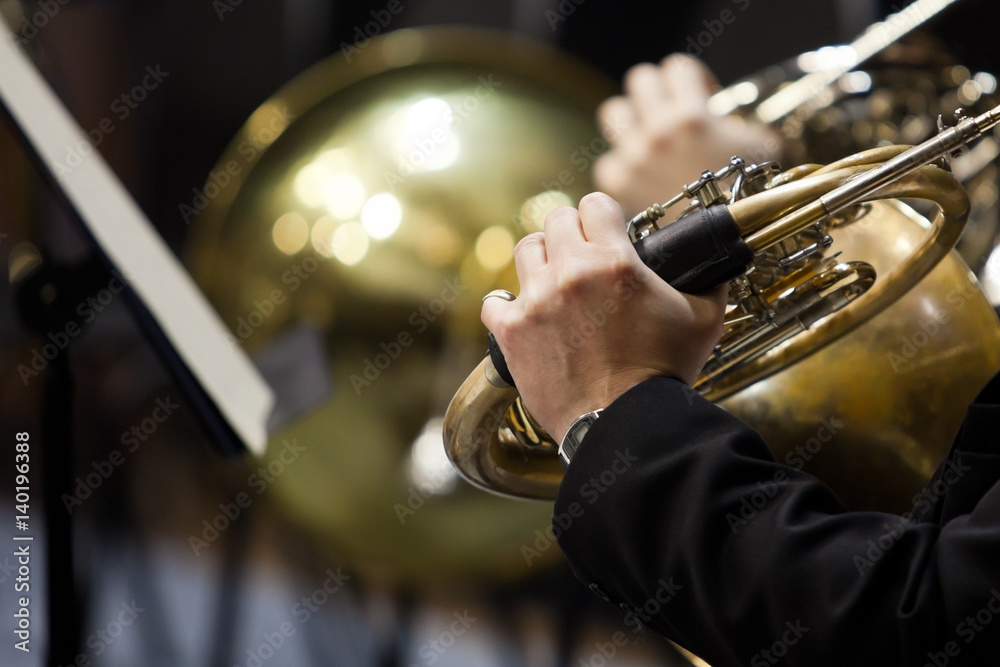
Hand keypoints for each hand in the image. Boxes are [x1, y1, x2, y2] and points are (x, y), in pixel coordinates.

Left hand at [481, 193, 726, 441]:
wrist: (624, 424)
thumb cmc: (664, 375)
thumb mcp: (703, 321)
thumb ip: (708, 284)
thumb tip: (714, 268)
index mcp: (615, 262)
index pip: (595, 203)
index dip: (603, 214)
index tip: (605, 229)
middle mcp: (570, 272)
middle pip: (555, 219)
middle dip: (570, 232)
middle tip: (580, 254)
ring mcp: (535, 300)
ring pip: (524, 250)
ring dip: (540, 259)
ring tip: (552, 279)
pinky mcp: (511, 331)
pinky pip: (494, 300)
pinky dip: (506, 305)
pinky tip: (522, 313)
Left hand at [594, 54, 782, 214]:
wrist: (721, 244)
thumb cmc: (748, 196)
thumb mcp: (762, 145)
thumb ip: (737, 120)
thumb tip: (722, 116)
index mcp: (692, 117)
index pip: (677, 66)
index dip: (691, 79)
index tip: (701, 95)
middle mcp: (656, 134)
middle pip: (640, 80)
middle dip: (657, 91)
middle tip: (670, 110)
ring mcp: (633, 159)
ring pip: (614, 113)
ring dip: (630, 120)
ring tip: (648, 138)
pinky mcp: (618, 185)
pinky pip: (607, 161)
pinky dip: (620, 165)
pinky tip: (639, 175)